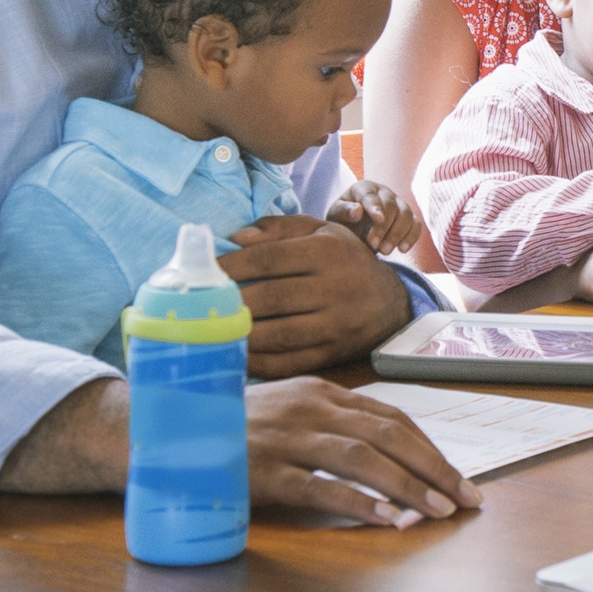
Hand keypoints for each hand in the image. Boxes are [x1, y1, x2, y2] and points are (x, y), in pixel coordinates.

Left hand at [223, 214, 415, 378]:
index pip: (269, 258)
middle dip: (231, 302)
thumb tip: (236, 238)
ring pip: (280, 334)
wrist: (391, 302)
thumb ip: (279, 228)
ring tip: (214, 330)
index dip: (231, 266)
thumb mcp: (322, 231)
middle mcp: (336, 286)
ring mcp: (336, 324)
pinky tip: (238, 354)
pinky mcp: (334, 353)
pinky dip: (260, 363)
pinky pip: (291, 362)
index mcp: (328, 250)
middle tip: (201, 306)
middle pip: (272, 297)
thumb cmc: (345, 260)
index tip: (204, 272)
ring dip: (242, 335)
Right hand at [246, 378, 484, 528]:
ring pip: (363, 458)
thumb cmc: (232, 426)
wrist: (164, 430)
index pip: (392, 417)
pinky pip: (321, 487)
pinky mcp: (263, 471)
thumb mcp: (287, 412)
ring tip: (438, 511)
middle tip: (466, 498)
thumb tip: (389, 459)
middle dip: (435, 467)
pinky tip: (387, 519)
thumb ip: (331, 425)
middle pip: (389, 435)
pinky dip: (359, 503)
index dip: (431, 448)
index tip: (460, 477)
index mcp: (320, 392)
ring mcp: (286, 439)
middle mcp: (309, 409)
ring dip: (409, 485)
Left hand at [327, 179, 422, 256]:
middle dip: (384, 227)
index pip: (371, 195)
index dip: (375, 207)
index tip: (378, 219)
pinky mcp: (408, 218)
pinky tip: (402, 249)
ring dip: (398, 234)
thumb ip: (344, 211)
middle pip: (391, 206)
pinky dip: (411, 236)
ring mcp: (398, 204)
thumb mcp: (336, 217)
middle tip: (374, 245)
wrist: (352, 231)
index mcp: (364, 188)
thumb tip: (358, 211)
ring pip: (406, 214)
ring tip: (384, 251)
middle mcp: (384, 192)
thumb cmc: (342, 221)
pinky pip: (416, 224)